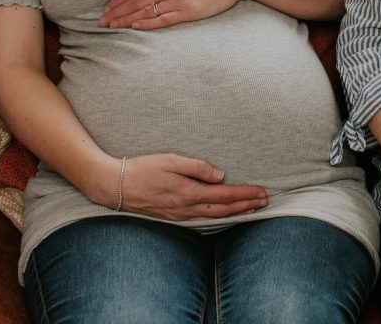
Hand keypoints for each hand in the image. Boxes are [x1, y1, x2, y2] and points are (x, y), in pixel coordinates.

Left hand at [99, 0, 247, 29]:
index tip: (106, 8)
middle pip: (135, 2)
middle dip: (116, 12)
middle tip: (102, 22)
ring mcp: (179, 0)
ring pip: (145, 12)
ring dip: (127, 20)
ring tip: (113, 27)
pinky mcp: (189, 11)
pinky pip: (164, 20)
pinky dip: (148, 24)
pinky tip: (135, 27)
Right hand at [109, 153, 267, 220]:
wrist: (115, 186)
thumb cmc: (143, 168)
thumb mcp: (171, 160)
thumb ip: (197, 167)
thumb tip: (220, 175)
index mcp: (188, 192)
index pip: (225, 196)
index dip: (245, 195)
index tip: (261, 192)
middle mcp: (186, 208)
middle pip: (224, 210)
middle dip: (246, 206)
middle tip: (264, 201)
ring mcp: (179, 215)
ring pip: (214, 217)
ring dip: (235, 212)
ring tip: (251, 208)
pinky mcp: (172, 216)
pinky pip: (202, 219)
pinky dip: (218, 217)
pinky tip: (224, 214)